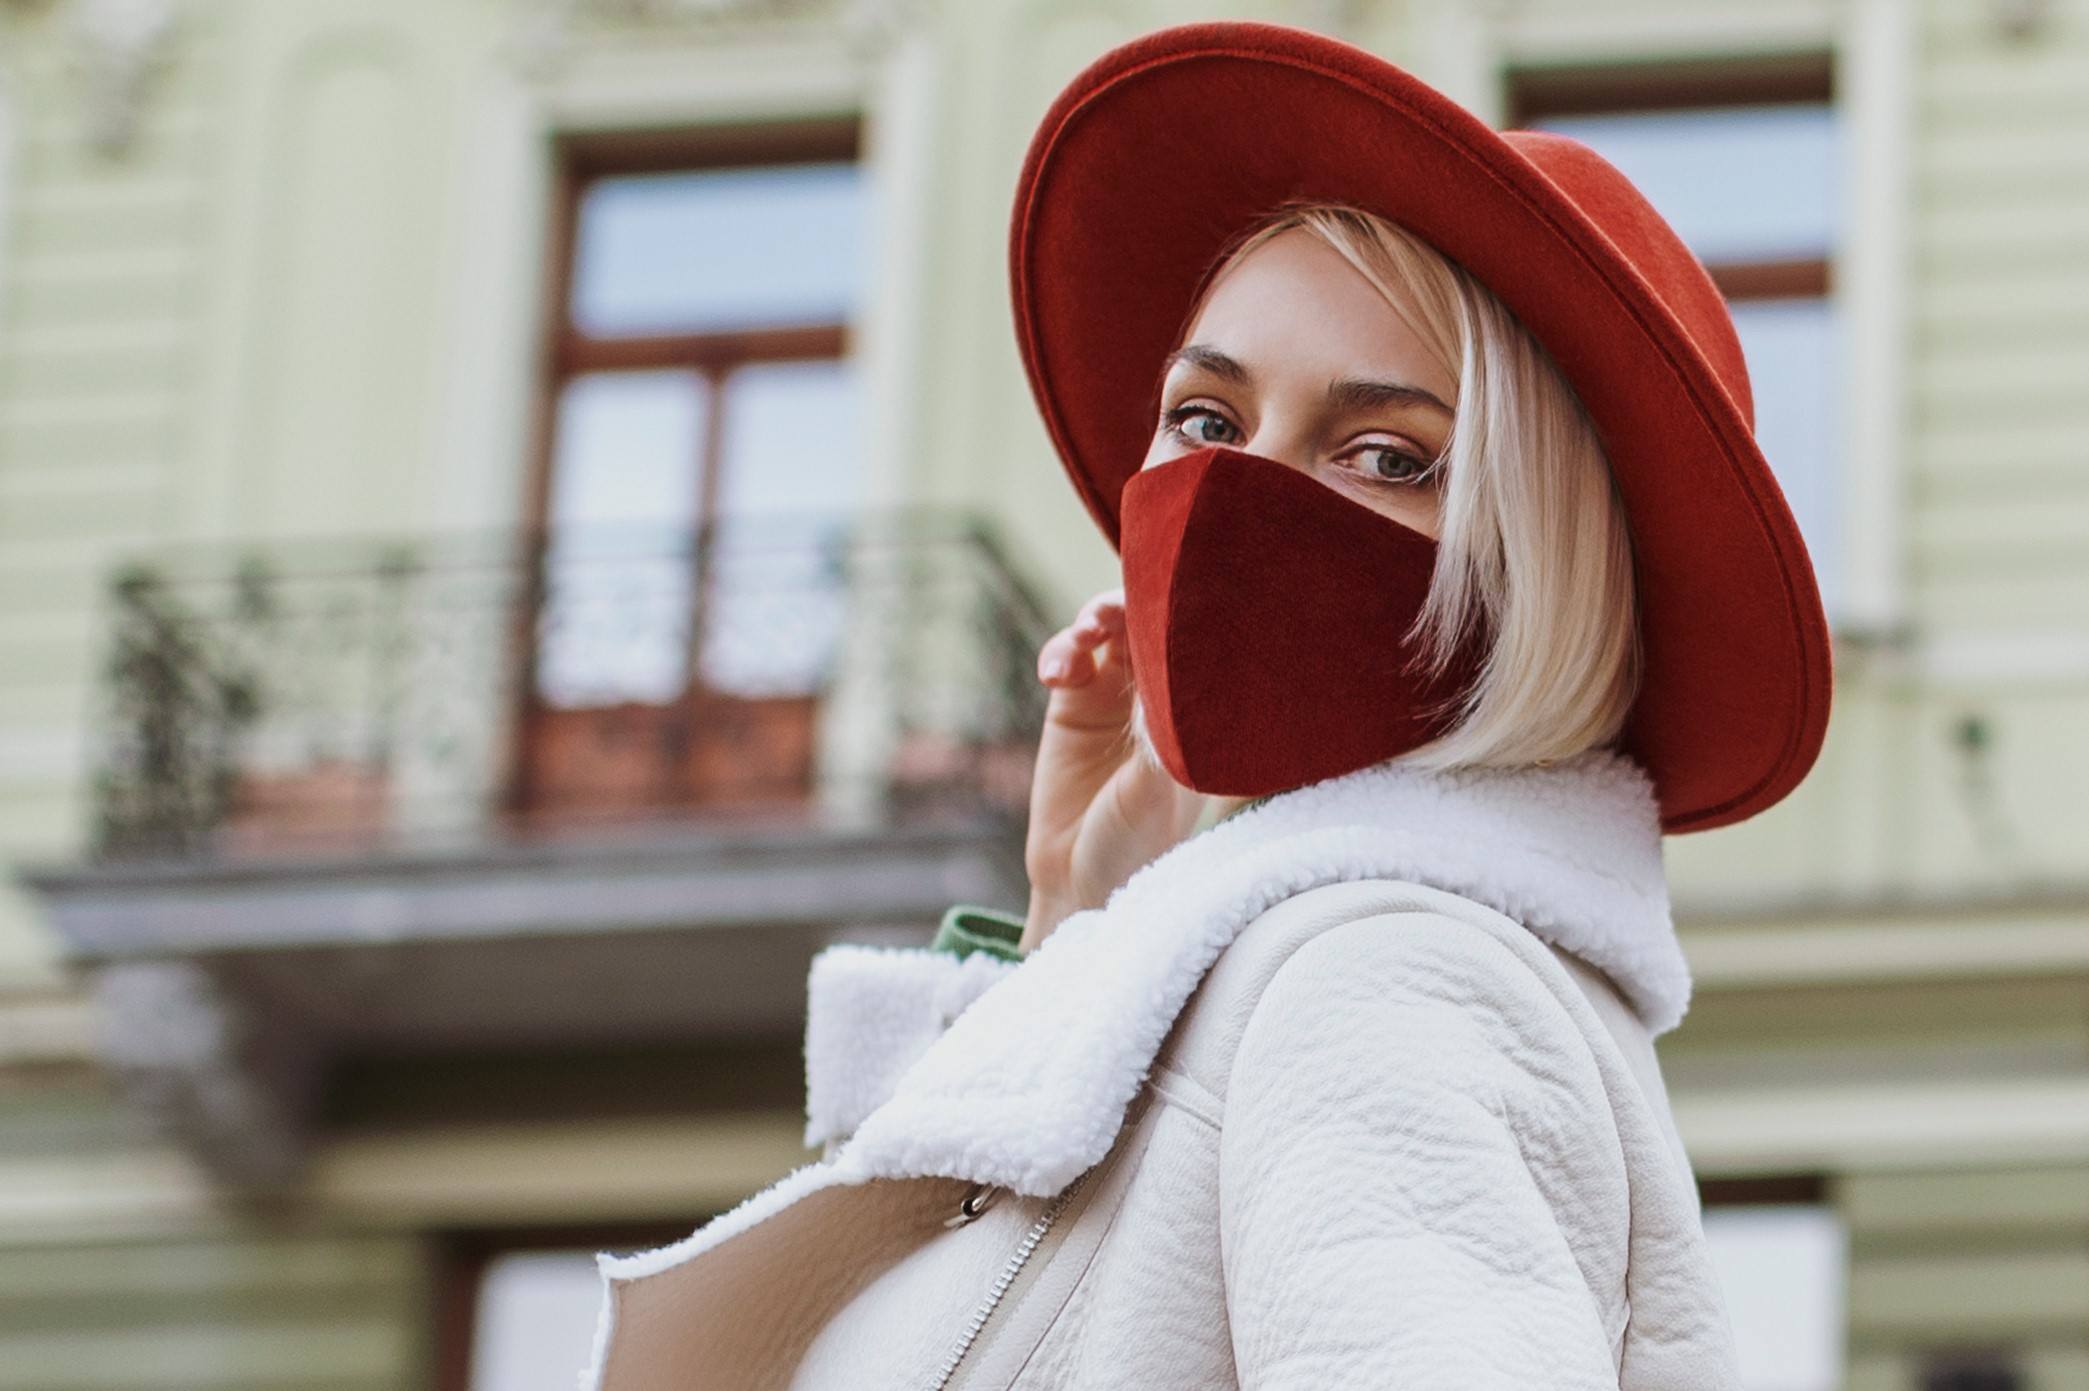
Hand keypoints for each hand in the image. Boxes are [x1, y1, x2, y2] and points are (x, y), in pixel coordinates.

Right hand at [1021, 587, 1206, 950]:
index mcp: (1200, 712)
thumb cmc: (1138, 844)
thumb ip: (1160, 736)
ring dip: (1096, 618)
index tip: (1175, 604)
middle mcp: (1161, 695)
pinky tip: (1058, 673)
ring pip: (1109, 630)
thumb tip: (1162, 680)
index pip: (1198, 645)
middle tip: (1117, 613)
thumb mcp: (1158, 789)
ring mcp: (1115, 696)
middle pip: (1153, 624)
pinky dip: (1061, 652)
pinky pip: (1067, 658)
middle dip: (1136, 606)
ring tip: (1086, 632)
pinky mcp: (1072, 704)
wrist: (1082, 882)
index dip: (1186, 615)